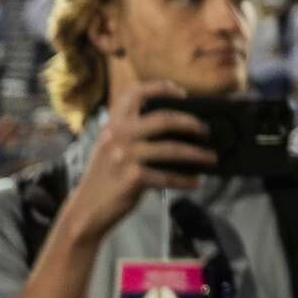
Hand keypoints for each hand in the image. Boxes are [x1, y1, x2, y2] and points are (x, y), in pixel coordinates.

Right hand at [65, 95, 215, 236]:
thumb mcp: (112, 147)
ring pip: (171, 149)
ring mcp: (124, 157)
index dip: (160, 87)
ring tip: (212, 158)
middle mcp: (117, 136)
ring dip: (197, 154)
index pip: (134, 93)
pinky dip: (185, 180)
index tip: (183, 93)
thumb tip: (177, 125)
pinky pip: (167, 176)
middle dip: (191, 124)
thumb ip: (133, 132)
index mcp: (113, 125)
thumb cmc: (106, 177)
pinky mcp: (131, 178)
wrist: (85, 210)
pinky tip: (196, 182)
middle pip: (164, 119)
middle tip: (206, 131)